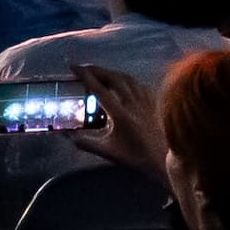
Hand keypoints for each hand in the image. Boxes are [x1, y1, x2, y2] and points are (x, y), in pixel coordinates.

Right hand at [66, 62, 165, 179]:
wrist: (165, 163)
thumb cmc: (136, 159)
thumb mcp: (107, 152)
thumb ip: (84, 142)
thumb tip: (63, 134)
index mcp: (121, 116)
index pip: (99, 89)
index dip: (84, 76)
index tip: (72, 66)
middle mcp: (134, 105)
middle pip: (114, 78)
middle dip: (97, 70)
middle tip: (83, 68)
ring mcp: (146, 104)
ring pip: (128, 79)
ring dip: (112, 73)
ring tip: (100, 73)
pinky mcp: (154, 105)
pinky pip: (140, 85)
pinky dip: (127, 80)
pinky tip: (123, 83)